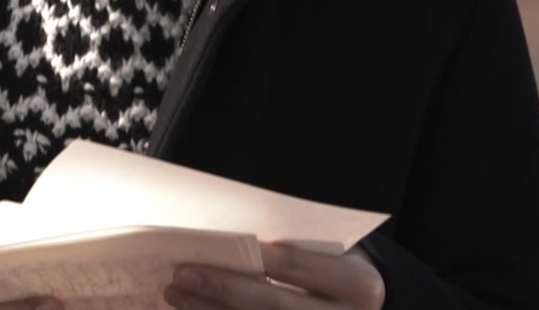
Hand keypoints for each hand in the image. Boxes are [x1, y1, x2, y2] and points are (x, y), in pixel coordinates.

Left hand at [163, 243, 384, 308]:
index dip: (252, 256)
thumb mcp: (330, 254)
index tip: (209, 246)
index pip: (296, 266)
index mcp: (359, 285)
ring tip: (177, 295)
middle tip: (182, 274)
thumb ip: (294, 247)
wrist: (362, 308)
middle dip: (223, 288)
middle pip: (273, 305)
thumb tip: (225, 236)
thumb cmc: (336, 271)